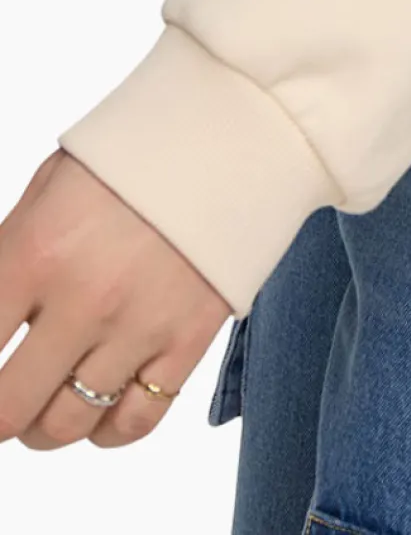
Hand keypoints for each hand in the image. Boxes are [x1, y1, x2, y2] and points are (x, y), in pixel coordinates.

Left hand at [0, 148, 230, 449]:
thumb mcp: (53, 183)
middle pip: (8, 410)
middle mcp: (84, 298)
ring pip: (67, 423)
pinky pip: (134, 421)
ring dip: (43, 425)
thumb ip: (9, 251)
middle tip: (5, 394)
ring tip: (44, 403)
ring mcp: (140, 323)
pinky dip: (105, 430)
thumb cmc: (136, 152)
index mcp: (37, 251)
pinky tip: (97, 409)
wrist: (238, 131)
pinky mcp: (190, 338)